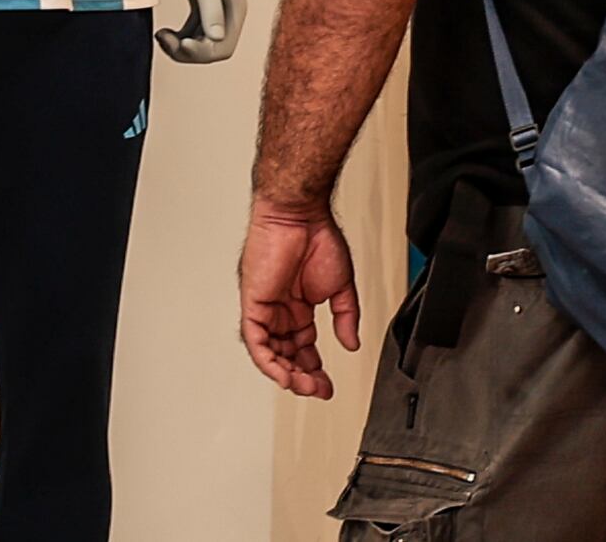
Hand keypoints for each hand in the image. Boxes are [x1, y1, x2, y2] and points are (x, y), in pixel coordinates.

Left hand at [239, 198, 358, 399]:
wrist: (299, 215)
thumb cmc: (318, 237)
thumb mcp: (342, 286)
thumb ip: (346, 317)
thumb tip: (351, 343)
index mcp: (299, 306)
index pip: (303, 347)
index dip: (315, 368)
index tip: (328, 384)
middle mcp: (280, 310)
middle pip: (287, 355)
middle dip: (303, 376)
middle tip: (319, 389)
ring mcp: (266, 309)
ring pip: (271, 354)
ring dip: (287, 374)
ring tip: (306, 386)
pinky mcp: (253, 305)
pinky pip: (256, 342)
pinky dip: (269, 362)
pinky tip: (285, 375)